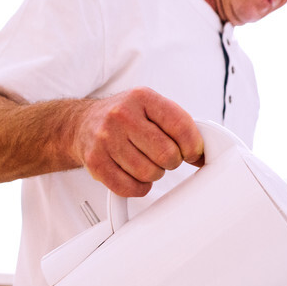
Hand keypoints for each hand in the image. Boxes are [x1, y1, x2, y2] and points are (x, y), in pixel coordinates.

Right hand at [73, 87, 202, 196]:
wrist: (83, 123)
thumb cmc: (125, 117)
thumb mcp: (151, 108)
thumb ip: (179, 125)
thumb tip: (203, 154)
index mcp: (142, 97)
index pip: (180, 125)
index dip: (193, 146)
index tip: (193, 153)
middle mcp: (122, 115)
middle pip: (167, 154)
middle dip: (172, 161)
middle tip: (163, 157)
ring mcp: (106, 139)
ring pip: (150, 173)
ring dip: (154, 173)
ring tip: (145, 161)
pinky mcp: (95, 162)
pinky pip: (131, 188)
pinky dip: (139, 187)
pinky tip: (134, 174)